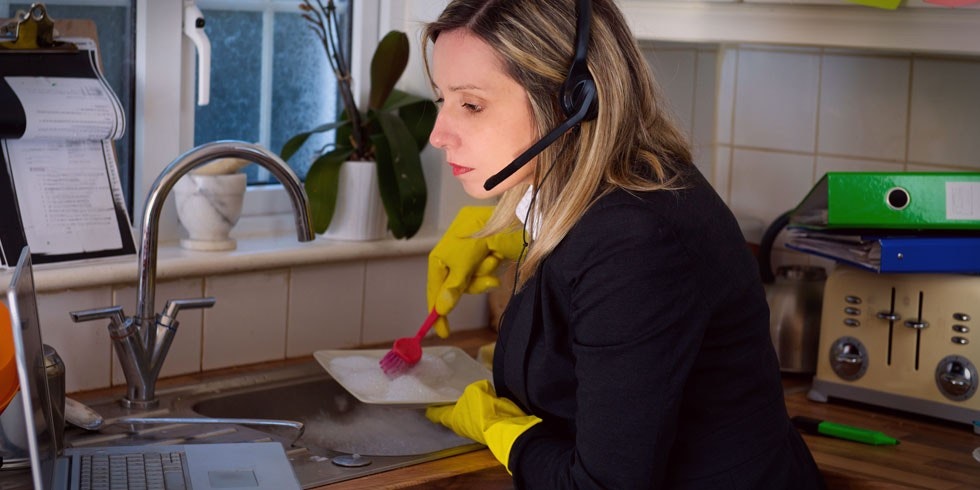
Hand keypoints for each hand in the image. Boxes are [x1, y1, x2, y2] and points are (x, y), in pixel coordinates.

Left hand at [426, 380, 540, 472]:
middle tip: (449, 392)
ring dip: (467, 405)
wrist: (507, 427)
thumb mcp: (476, 390)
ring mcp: (474, 428)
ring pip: (467, 414)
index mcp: (452, 417)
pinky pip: (481, 414)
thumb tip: (481, 391)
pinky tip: (486, 398)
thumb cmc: (484, 409)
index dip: (431, 408)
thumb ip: (474, 389)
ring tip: (469, 392)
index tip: (426, 404)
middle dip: (450, 404)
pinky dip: (481, 408)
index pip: (436, 413)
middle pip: (451, 413)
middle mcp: (460, 425)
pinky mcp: (488, 428)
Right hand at [427, 206, 523, 337]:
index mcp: (440, 256)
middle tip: (488, 281)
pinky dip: (491, 270)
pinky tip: (496, 255)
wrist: (511, 215)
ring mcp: (470, 259)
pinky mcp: (485, 258)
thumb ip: (454, 286)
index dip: (437, 310)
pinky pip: (484, 277)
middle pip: (456, 289)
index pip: (434, 288)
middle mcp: (453, 258)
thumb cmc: (481, 233)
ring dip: (484, 275)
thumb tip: (440, 309)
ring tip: (492, 259)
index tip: (443, 332)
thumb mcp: (464, 261)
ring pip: (473, 284)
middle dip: (472, 286)